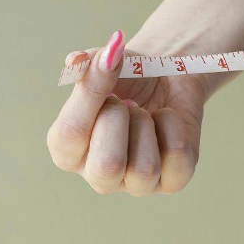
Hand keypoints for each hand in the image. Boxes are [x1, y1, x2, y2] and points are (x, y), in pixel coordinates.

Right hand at [46, 30, 205, 194]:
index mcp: (67, 150)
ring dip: (148, 126)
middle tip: (127, 102)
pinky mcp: (172, 181)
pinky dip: (175, 128)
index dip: (91, 95)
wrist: (168, 78)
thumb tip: (77, 60)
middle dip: (121, 120)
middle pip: (107, 165)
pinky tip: (166, 120)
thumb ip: (86, 64)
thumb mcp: (104, 64)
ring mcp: (135, 183)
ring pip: (144, 169)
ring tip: (146, 114)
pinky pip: (177, 158)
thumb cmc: (127, 78)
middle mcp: (97, 175)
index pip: (70, 135)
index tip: (109, 64)